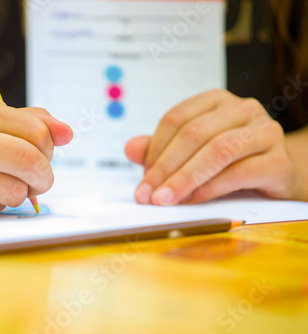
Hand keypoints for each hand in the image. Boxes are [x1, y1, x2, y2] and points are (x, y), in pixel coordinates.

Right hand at [0, 94, 72, 217]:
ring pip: (16, 191)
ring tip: (6, 185)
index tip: (42, 157)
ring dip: (21, 193)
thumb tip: (68, 134)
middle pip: (29, 160)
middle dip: (45, 176)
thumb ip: (30, 120)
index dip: (50, 151)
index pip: (37, 132)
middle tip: (39, 181)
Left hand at [125, 89, 299, 205]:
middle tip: (148, 195)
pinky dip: (211, 188)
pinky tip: (193, 200)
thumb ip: (161, 149)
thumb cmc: (229, 161)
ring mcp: (265, 132)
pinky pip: (240, 173)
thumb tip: (130, 148)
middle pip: (194, 134)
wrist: (275, 176)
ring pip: (217, 151)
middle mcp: (243, 109)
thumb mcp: (192, 153)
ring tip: (166, 199)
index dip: (154, 149)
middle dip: (165, 167)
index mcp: (216, 101)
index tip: (142, 179)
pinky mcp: (279, 161)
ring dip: (185, 178)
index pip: (176, 119)